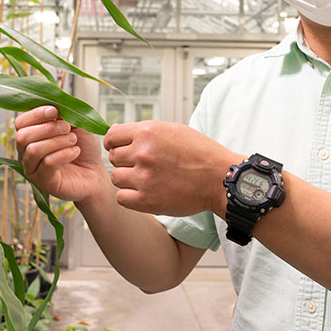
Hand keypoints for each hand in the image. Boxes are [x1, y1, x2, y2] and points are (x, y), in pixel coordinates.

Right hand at [14, 106, 108, 202]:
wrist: (95, 171)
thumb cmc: (83, 146)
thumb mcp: (74, 123)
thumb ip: (61, 113)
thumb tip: (52, 106)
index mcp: (29, 135)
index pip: (20, 122)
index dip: (36, 114)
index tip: (55, 111)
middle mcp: (25, 152)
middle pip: (22, 136)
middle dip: (48, 128)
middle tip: (68, 129)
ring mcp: (32, 168)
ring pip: (34, 150)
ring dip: (58, 141)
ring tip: (73, 141)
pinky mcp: (43, 182)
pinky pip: (48, 163)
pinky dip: (65, 154)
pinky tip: (75, 152)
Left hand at [103, 121, 238, 215]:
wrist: (219, 178)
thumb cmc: (200, 153)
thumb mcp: (173, 130)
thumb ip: (144, 132)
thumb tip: (116, 134)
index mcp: (148, 132)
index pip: (111, 136)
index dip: (114, 143)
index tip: (121, 149)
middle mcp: (143, 153)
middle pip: (113, 157)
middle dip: (124, 161)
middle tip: (141, 166)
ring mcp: (143, 177)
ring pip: (115, 177)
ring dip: (127, 179)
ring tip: (145, 179)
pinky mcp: (147, 200)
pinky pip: (121, 197)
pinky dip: (129, 196)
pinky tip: (144, 192)